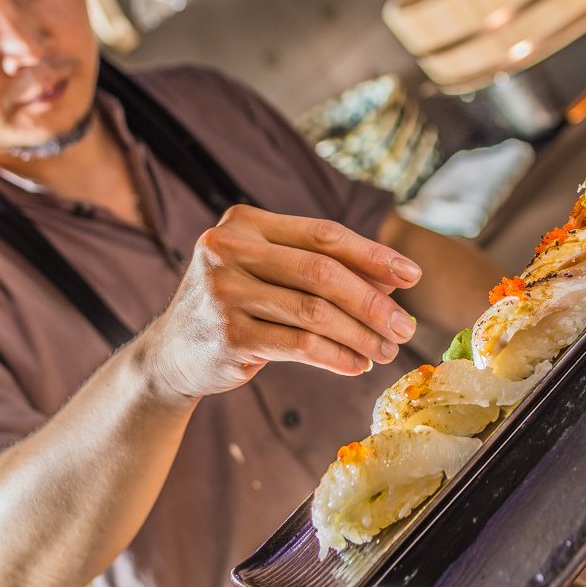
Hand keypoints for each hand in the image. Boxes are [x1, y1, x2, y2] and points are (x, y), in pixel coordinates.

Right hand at [137, 205, 421, 399]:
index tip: (413, 276)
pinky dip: (337, 357)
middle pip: (322, 272)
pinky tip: (357, 364)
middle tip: (406, 326)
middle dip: (373, 301)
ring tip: (387, 350)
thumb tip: (393, 282)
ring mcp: (223, 292)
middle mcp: (228, 249)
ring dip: (361, 334)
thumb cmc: (236, 304)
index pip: (323, 234)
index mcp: (244, 222)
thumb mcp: (270, 274)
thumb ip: (322, 269)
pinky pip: (300, 346)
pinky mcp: (228, 336)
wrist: (172, 352)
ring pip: (315, 312)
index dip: (373, 255)